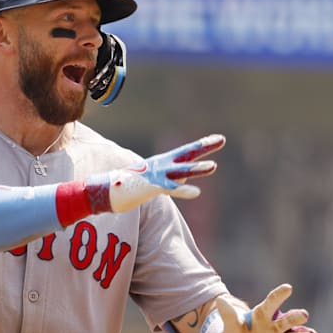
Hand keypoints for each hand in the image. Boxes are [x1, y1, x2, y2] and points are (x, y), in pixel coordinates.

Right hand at [103, 134, 224, 211]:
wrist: (109, 189)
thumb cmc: (132, 185)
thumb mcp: (155, 180)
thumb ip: (171, 179)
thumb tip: (182, 182)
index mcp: (163, 162)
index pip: (187, 151)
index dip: (203, 145)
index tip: (219, 138)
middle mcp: (162, 165)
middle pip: (187, 154)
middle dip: (204, 147)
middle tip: (222, 139)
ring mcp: (158, 175)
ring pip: (182, 171)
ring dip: (198, 169)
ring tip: (214, 166)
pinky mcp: (152, 187)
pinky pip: (170, 188)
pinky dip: (183, 190)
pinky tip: (197, 193)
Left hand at [216, 284, 316, 332]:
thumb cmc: (238, 331)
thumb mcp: (232, 324)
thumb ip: (229, 315)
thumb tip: (220, 301)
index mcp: (262, 314)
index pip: (271, 302)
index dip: (279, 295)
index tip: (288, 287)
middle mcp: (274, 325)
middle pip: (286, 321)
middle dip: (294, 318)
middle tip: (303, 315)